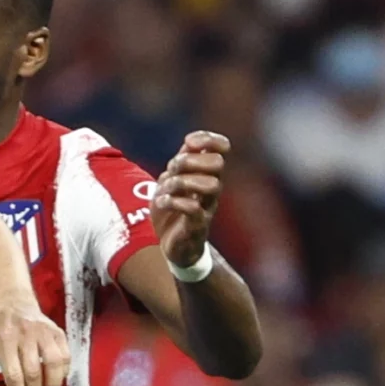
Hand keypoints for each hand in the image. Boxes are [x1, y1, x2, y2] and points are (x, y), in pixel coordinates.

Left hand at [0, 301, 68, 385]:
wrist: (11, 303)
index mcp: (3, 339)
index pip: (13, 375)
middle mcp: (25, 333)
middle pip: (33, 372)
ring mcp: (44, 331)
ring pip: (53, 364)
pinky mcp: (58, 331)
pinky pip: (65, 356)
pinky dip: (63, 373)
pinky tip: (55, 381)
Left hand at [153, 130, 229, 267]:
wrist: (173, 247)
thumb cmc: (174, 211)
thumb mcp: (173, 181)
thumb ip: (181, 161)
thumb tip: (190, 142)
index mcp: (206, 175)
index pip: (222, 148)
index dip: (208, 139)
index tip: (188, 142)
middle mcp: (211, 190)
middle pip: (218, 164)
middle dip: (191, 160)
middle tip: (172, 168)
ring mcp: (206, 208)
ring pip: (211, 185)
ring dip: (183, 182)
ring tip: (166, 188)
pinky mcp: (196, 226)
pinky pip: (194, 209)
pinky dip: (175, 202)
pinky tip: (162, 202)